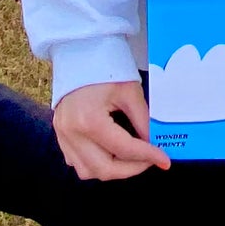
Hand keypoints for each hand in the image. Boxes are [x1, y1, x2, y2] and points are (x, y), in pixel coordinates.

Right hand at [52, 79, 171, 181]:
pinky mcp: (60, 136)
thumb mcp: (130, 92)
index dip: (148, 156)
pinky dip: (95, 164)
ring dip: (112, 170)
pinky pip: (77, 163)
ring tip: (130, 157)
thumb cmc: (105, 67)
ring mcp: (62, 135)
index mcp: (89, 119)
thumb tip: (154, 144)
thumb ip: (143, 121)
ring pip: (88, 172)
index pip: (124, 149)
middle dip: (132, 169)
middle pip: (104, 169)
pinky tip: (110, 151)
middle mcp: (71, 132)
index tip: (164, 161)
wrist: (78, 53)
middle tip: (149, 160)